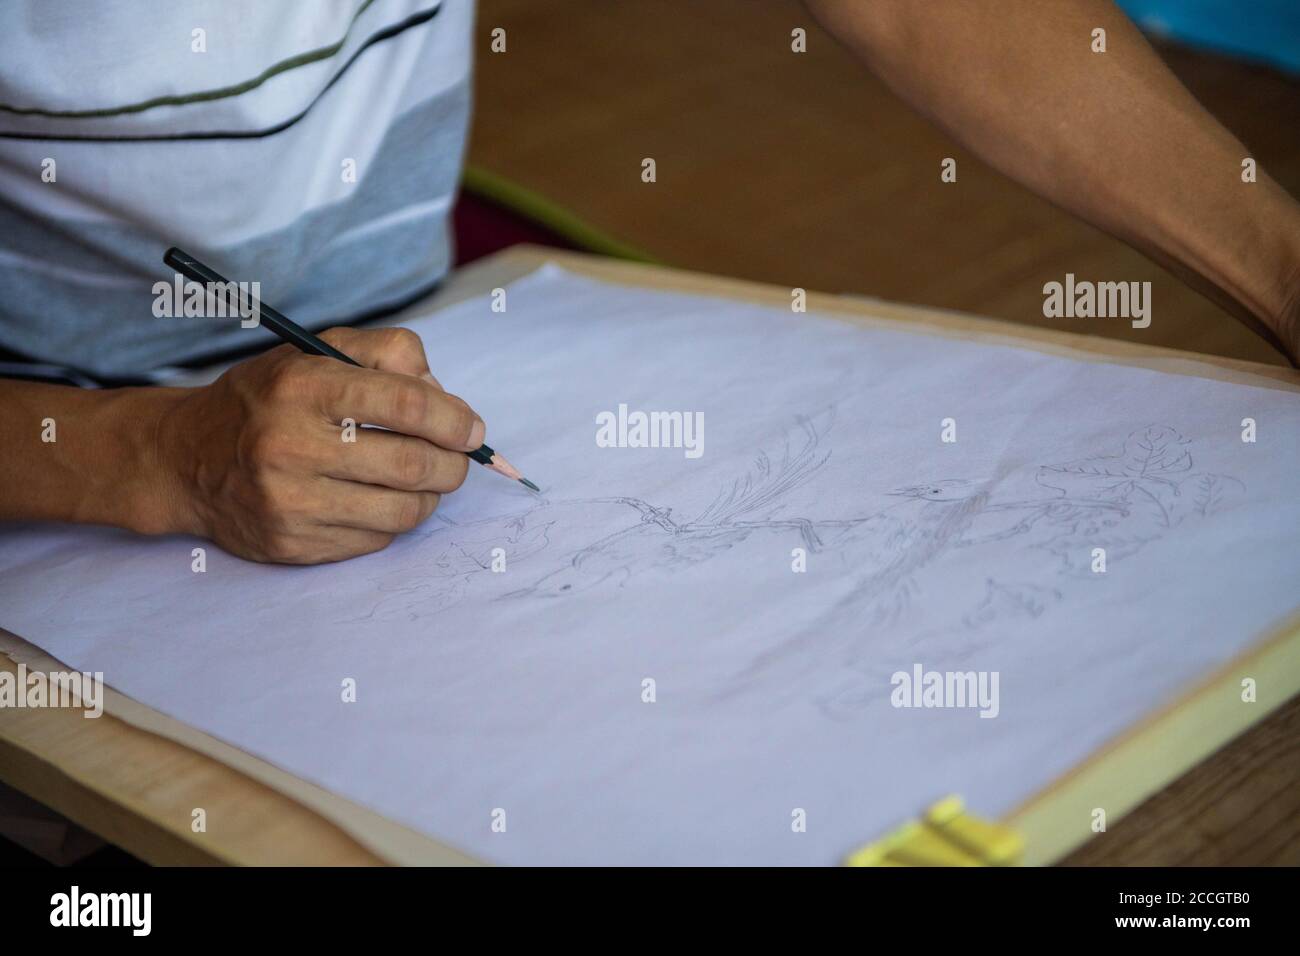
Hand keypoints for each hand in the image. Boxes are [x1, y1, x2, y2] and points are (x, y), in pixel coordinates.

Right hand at [157, 327, 482, 563]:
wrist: (187, 459)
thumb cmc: (269, 400)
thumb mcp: (317, 352)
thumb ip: (389, 354)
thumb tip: (448, 400)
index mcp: (302, 387)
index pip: (405, 405)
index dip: (453, 420)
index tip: (472, 429)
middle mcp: (290, 445)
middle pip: (412, 465)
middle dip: (453, 464)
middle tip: (458, 458)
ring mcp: (289, 502)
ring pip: (402, 511)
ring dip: (429, 496)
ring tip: (422, 479)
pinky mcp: (292, 544)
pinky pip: (375, 540)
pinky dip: (392, 520)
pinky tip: (377, 499)